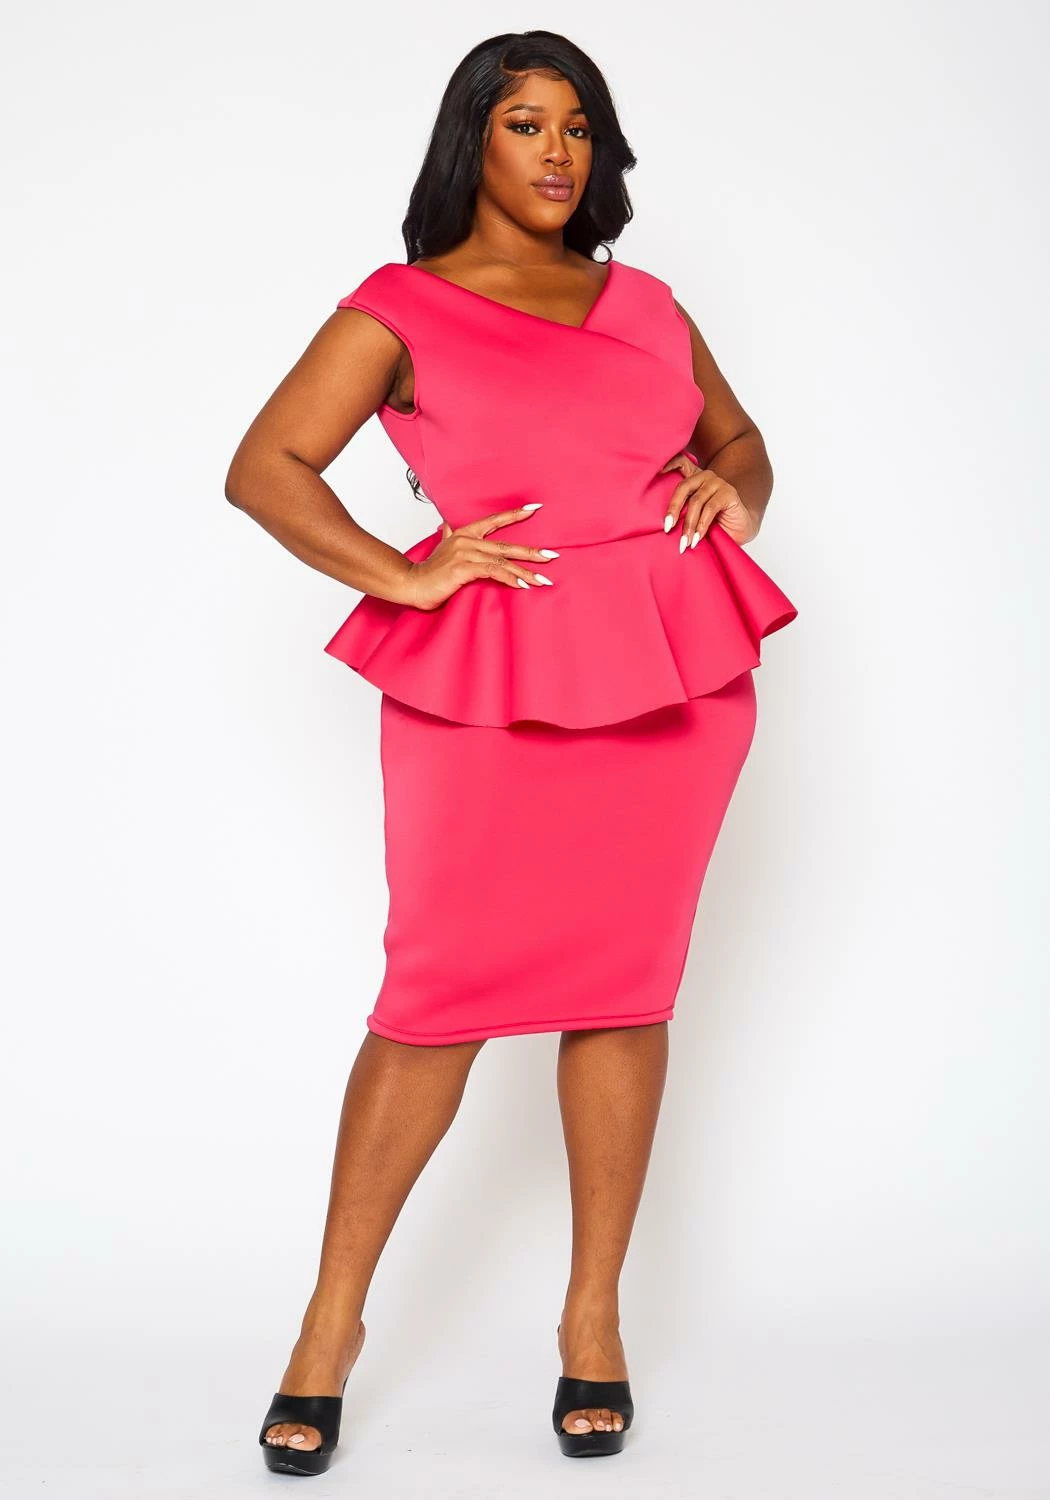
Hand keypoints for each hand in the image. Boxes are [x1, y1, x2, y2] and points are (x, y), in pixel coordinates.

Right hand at [402, 504, 559, 611]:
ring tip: (543, 580)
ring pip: (503, 561)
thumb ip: (447, 534)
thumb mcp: (440, 548)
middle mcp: (467, 540)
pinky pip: (493, 572)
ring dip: (525, 572)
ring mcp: (466, 553)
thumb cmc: (428, 570)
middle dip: (531, 552)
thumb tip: (446, 524)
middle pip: (507, 545)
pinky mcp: (464, 568)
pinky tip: (523, 586)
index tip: (535, 508)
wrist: (411, 583)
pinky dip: (510, 579)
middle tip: (552, 556)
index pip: (494, 520)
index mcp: (465, 533)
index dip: (515, 514)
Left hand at [658, 452, 757, 547]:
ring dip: (689, 524)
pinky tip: (698, 538)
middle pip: (683, 487)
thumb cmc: (712, 524)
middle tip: (668, 528)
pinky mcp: (729, 493)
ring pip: (696, 501)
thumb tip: (662, 524)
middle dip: (673, 509)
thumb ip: (681, 512)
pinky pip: (710, 508)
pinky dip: (702, 525)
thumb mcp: (692, 517)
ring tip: (685, 542)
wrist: (738, 530)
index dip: (668, 463)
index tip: (658, 471)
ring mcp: (717, 483)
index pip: (680, 462)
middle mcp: (704, 477)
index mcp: (693, 478)